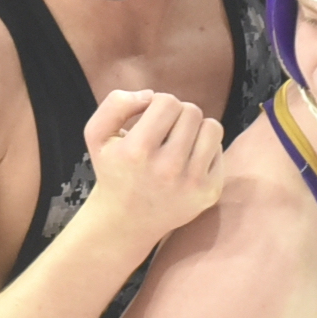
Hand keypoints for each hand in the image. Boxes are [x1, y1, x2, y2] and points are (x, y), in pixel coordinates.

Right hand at [82, 90, 225, 251]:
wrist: (126, 222)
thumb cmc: (114, 171)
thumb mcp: (97, 135)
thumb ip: (116, 103)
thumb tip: (151, 95)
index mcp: (137, 151)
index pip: (168, 101)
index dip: (159, 104)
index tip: (150, 120)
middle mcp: (167, 168)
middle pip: (192, 112)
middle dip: (178, 115)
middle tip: (165, 132)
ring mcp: (191, 183)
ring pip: (212, 128)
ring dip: (196, 128)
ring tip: (179, 141)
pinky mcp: (209, 192)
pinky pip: (219, 150)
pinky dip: (205, 149)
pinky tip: (187, 161)